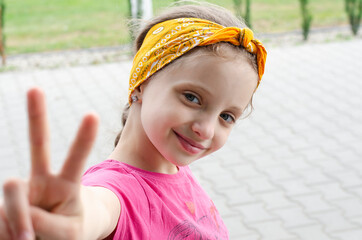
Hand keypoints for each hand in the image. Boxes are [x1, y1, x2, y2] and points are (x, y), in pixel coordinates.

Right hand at [0, 88, 98, 239]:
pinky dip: (8, 230)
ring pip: (13, 191)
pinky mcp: (2, 205)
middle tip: (35, 87)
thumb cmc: (68, 231)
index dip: (82, 138)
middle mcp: (43, 180)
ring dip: (20, 222)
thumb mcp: (68, 235)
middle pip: (39, 144)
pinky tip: (17, 235)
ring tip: (27, 239)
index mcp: (67, 184)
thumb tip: (9, 211)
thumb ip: (43, 224)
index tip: (93, 114)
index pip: (76, 158)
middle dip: (37, 116)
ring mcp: (22, 190)